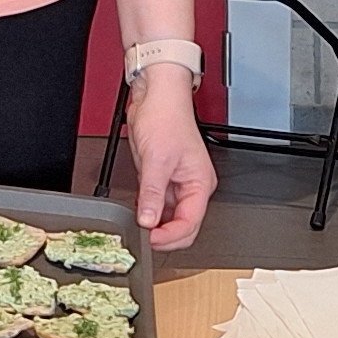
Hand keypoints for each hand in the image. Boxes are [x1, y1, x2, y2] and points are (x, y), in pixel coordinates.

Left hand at [122, 72, 217, 250]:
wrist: (156, 97)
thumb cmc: (166, 118)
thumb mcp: (156, 160)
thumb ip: (152, 194)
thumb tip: (148, 220)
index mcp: (200, 183)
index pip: (190, 222)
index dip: (170, 236)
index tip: (151, 240)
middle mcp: (191, 186)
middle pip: (183, 225)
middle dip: (165, 235)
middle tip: (144, 239)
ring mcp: (176, 183)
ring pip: (169, 217)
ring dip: (155, 224)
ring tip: (139, 226)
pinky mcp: (161, 178)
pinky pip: (157, 204)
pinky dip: (148, 212)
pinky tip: (137, 212)